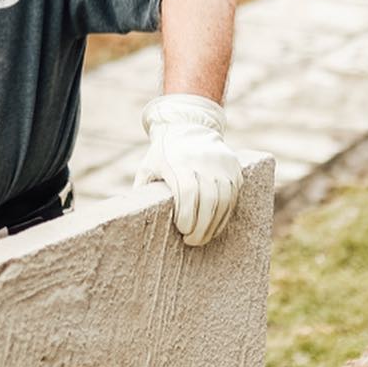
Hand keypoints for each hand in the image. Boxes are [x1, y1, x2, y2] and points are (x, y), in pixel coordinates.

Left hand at [133, 95, 241, 245]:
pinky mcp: (233, 166)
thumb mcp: (148, 167)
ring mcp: (220, 164)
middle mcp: (202, 162)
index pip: (187, 193)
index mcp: (178, 162)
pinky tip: (216, 224)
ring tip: (204, 236)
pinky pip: (234, 195)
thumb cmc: (163, 154)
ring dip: (215, 224)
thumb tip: (133, 218)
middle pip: (208, 201)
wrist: (188, 125)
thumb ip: (142, 190)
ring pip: (224, 201)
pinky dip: (226, 214)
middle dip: (201, 227)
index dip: (187, 216)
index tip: (182, 230)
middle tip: (193, 241)